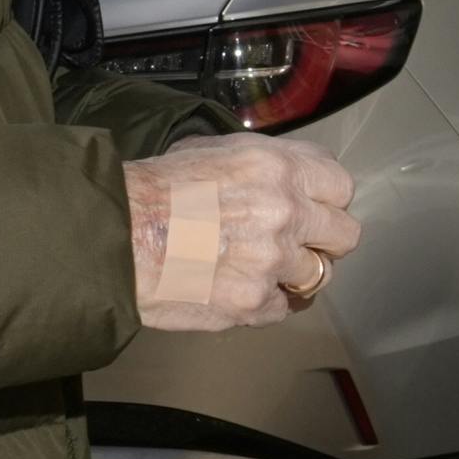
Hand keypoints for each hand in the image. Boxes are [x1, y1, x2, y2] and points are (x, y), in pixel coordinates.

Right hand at [125, 133, 359, 330]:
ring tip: (262, 269)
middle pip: (345, 236)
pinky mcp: (253, 303)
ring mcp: (273, 262)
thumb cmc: (153, 189)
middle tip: (299, 243)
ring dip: (294, 274)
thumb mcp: (211, 150)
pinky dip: (265, 303)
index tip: (313, 207)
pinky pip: (282, 308)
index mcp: (279, 169)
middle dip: (324, 240)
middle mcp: (286, 214)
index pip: (340, 186)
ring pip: (317, 276)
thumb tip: (284, 173)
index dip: (327, 199)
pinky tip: (241, 291)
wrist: (113, 235)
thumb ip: (261, 163)